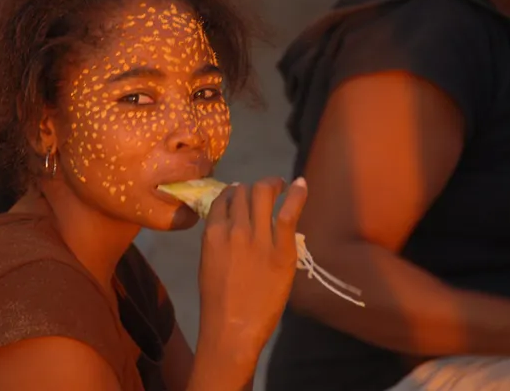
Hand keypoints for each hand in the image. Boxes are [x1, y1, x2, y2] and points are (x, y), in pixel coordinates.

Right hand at [197, 177, 306, 363]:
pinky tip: (301, 183)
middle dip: (253, 187)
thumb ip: (218, 240)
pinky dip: (296, 193)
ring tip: (279, 184)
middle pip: (244, 193)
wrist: (232, 327)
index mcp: (213, 233)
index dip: (233, 192)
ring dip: (271, 185)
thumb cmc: (218, 301)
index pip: (223, 199)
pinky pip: (290, 211)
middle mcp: (234, 228)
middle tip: (264, 187)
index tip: (240, 191)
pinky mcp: (282, 248)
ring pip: (263, 195)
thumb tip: (231, 225)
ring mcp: (259, 237)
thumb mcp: (209, 262)